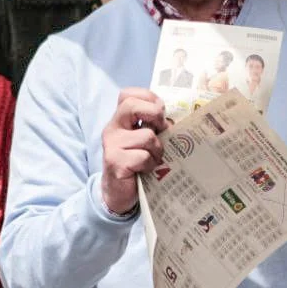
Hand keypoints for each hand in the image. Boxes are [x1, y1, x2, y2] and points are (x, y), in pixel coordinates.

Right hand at [101, 89, 166, 215]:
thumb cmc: (136, 163)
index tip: (160, 111)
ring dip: (157, 149)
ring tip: (154, 159)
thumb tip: (174, 119)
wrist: (118, 193)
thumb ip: (153, 126)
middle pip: (132, 106)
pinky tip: (146, 170)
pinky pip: (143, 156)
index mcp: (120, 120)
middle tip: (162, 130)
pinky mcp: (115, 162)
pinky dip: (151, 164)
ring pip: (147, 136)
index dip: (148, 97)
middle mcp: (112, 128)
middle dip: (154, 115)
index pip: (127, 94)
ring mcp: (112, 145)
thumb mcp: (144, 140)